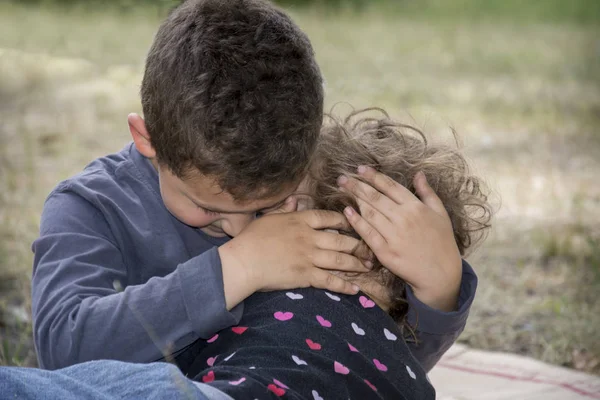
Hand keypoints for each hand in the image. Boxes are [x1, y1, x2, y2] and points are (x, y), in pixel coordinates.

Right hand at [218, 208, 371, 308]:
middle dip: (358, 244)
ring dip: (356, 263)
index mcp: (300, 221)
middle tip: (370, 248)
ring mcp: (309, 257)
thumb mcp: (269, 218)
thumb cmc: (251, 238)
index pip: (328, 218)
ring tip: (368, 266)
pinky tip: (355, 289)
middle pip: (341, 239)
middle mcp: (309, 238)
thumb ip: (284, 209)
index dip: (344, 220)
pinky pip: (330, 281)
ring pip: (340, 260)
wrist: (243, 262)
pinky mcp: (306, 276)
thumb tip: (294, 200)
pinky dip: (344, 285)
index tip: (355, 222)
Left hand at [339, 166, 461, 311]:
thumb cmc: (442, 242)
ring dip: (355, 199)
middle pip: (375, 197)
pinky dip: (356, 222)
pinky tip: (347, 212)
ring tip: (343, 190)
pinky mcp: (385, 252)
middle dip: (357, 185)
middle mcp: (403, 218)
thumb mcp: (440, 213)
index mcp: (415, 207)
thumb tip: (418, 174)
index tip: (360, 169)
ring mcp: (393, 235)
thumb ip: (427, 192)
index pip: (390, 187)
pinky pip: (368, 234)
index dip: (373, 176)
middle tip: (342, 178)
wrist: (441, 273)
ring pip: (370, 213)